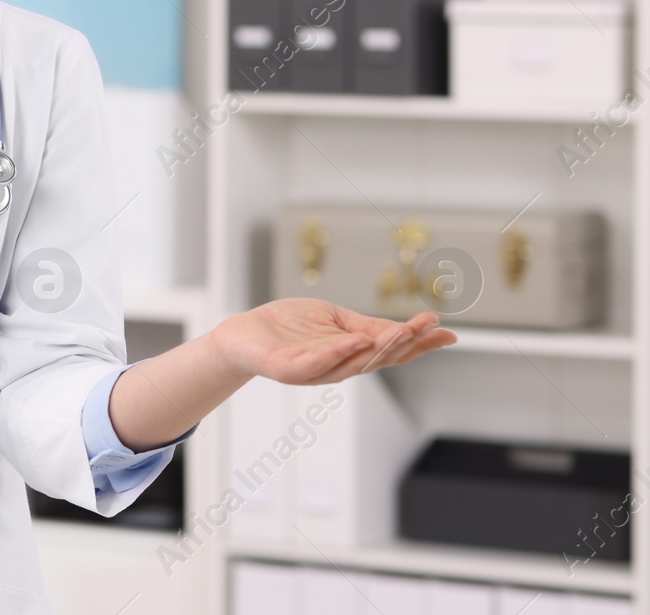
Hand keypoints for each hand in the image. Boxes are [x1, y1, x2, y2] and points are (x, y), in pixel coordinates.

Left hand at [206, 298, 456, 385]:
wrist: (243, 335)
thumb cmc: (288, 327)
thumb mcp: (333, 319)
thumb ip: (365, 326)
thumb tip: (405, 327)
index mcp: (351, 354)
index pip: (391, 349)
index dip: (419, 342)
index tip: (447, 331)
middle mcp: (338, 367)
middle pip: (380, 359)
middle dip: (408, 344)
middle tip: (432, 328)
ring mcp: (315, 371)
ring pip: (354, 364)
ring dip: (380, 347)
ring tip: (403, 331)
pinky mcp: (290, 370)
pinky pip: (317, 363)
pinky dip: (337, 353)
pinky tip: (355, 341)